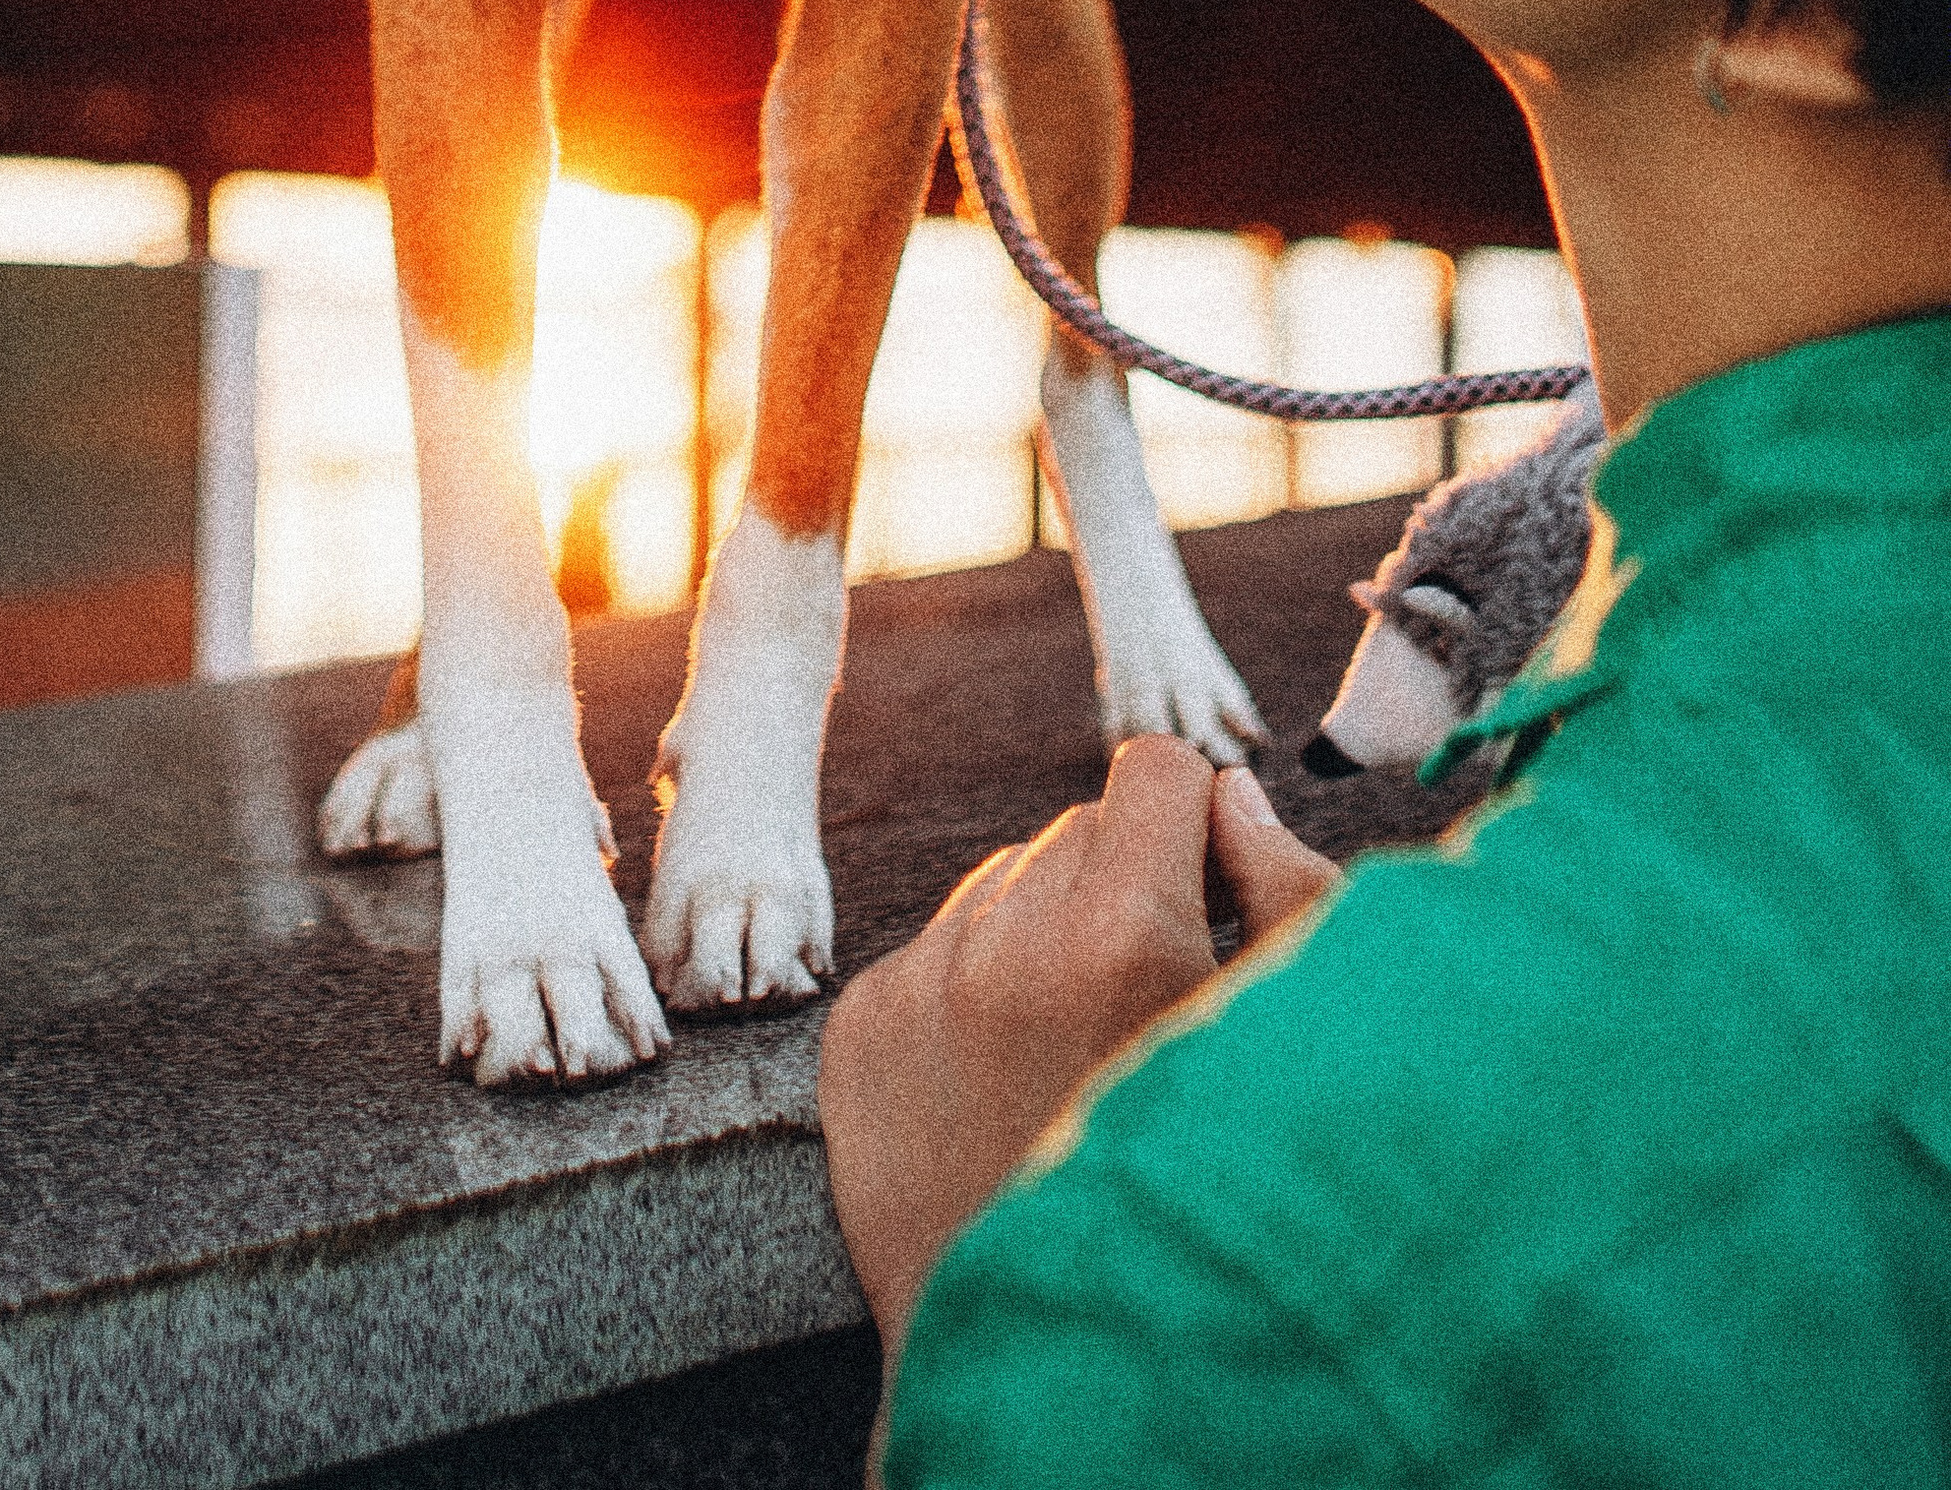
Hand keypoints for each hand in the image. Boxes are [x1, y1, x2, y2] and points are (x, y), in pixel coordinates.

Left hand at [819, 744, 1340, 1353]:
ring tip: (1079, 1058)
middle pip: (1078, 831)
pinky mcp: (858, 1033)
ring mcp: (918, 986)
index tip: (1211, 900)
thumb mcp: (1291, 1051)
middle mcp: (1005, 941)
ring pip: (1001, 886)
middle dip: (1122, 889)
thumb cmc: (1211, 1208)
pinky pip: (931, 953)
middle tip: (1148, 1004)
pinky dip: (974, 998)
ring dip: (1045, 938)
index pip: (1156, 772)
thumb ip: (1290, 894)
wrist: (1061, 1377)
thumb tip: (1232, 794)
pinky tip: (1009, 1089)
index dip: (1196, 828)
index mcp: (1122, 932)